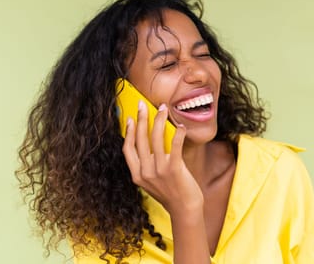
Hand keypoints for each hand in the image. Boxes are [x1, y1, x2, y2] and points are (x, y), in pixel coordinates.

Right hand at [122, 101, 203, 215]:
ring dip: (159, 120)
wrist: (185, 209)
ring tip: (163, 108)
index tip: (131, 118)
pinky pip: (175, 147)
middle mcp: (145, 172)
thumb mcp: (151, 181)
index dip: (128, 132)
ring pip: (156, 139)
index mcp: (137, 175)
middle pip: (140, 139)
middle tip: (144, 105)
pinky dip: (178, 134)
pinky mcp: (174, 170)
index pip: (128, 149)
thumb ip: (147, 165)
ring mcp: (159, 171)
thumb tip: (150, 141)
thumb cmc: (170, 193)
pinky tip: (181, 126)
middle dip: (142, 119)